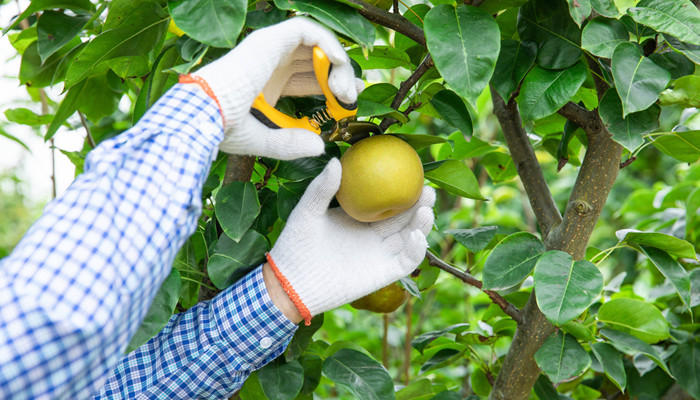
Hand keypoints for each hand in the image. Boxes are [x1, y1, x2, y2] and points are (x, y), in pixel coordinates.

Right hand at [191, 18, 361, 159]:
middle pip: (315, 61)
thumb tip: (320, 148)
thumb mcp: (265, 141)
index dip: (330, 88)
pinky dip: (328, 43)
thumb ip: (291, 145)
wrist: (204, 115)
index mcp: (266, 83)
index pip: (307, 78)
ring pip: (316, 44)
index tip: (347, 103)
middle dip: (339, 75)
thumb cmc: (223, 129)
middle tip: (353, 95)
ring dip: (337, 64)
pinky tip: (337, 66)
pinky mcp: (270, 38)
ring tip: (345, 90)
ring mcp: (270, 48)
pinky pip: (308, 30)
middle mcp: (270, 63)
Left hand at [267, 159, 434, 323]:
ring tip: (426, 209)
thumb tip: (336, 161)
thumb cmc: (295, 246)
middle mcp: (373, 235)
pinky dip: (417, 249)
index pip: (385, 199)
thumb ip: (321, 188)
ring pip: (410, 236)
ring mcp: (380, 254)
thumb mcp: (307, 212)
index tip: (410, 173)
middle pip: (404, 217)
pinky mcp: (383, 274)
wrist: (291, 283)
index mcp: (358, 217)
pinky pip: (407, 260)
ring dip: (422, 224)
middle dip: (420, 203)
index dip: (400, 188)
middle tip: (427, 190)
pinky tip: (416, 235)